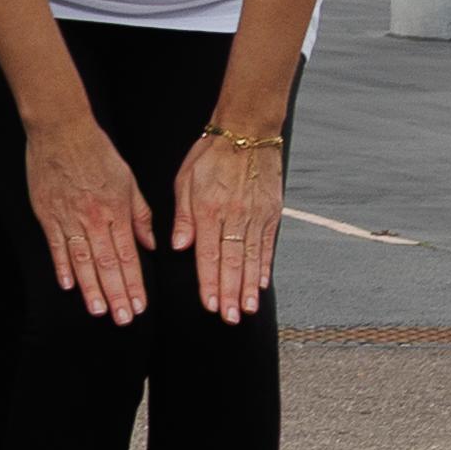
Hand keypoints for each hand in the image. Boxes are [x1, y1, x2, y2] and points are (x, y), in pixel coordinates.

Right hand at [23, 112, 154, 322]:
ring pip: (82, 260)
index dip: (135, 283)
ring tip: (98, 311)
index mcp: (116, 210)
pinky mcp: (47, 214)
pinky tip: (68, 285)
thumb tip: (150, 244)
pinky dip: (61, 266)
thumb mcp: (128, 180)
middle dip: (117, 294)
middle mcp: (94, 218)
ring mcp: (68, 217)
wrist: (62, 130)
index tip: (140, 305)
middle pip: (107, 263)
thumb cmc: (98, 152)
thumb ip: (140, 214)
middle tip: (123, 319)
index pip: (129, 255)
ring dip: (91, 288)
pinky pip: (56, 245)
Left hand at [171, 132, 288, 322]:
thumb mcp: (185, 179)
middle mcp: (233, 215)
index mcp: (208, 209)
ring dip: (249, 286)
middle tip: (230, 318)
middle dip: (230, 293)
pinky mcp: (271, 211)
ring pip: (251, 257)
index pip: (207, 253)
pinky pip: (267, 244)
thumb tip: (179, 246)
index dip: (209, 281)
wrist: (246, 131)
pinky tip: (262, 283)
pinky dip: (265, 265)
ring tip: (247, 308)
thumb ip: (183, 216)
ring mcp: (255, 214)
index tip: (210, 304)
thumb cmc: (210, 154)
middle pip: (231, 261)